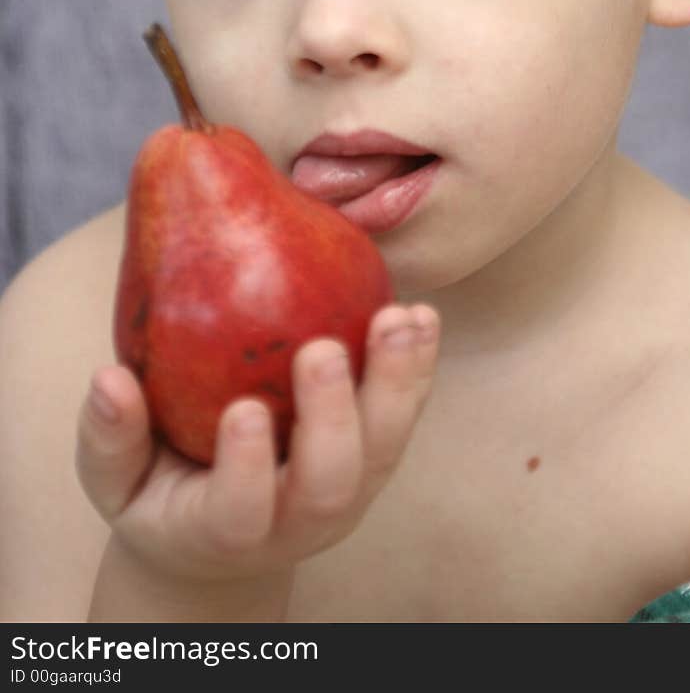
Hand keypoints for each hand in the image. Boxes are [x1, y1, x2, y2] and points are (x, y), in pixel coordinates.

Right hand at [76, 303, 438, 595]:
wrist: (220, 533)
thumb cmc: (160, 491)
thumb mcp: (117, 479)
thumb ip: (111, 437)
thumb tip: (107, 381)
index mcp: (225, 531)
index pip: (240, 512)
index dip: (246, 468)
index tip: (242, 411)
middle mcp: (298, 520)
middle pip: (330, 483)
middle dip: (333, 416)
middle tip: (323, 349)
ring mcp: (347, 492)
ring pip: (384, 449)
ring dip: (396, 382)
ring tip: (400, 318)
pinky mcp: (375, 458)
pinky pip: (405, 414)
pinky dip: (417, 366)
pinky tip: (421, 315)